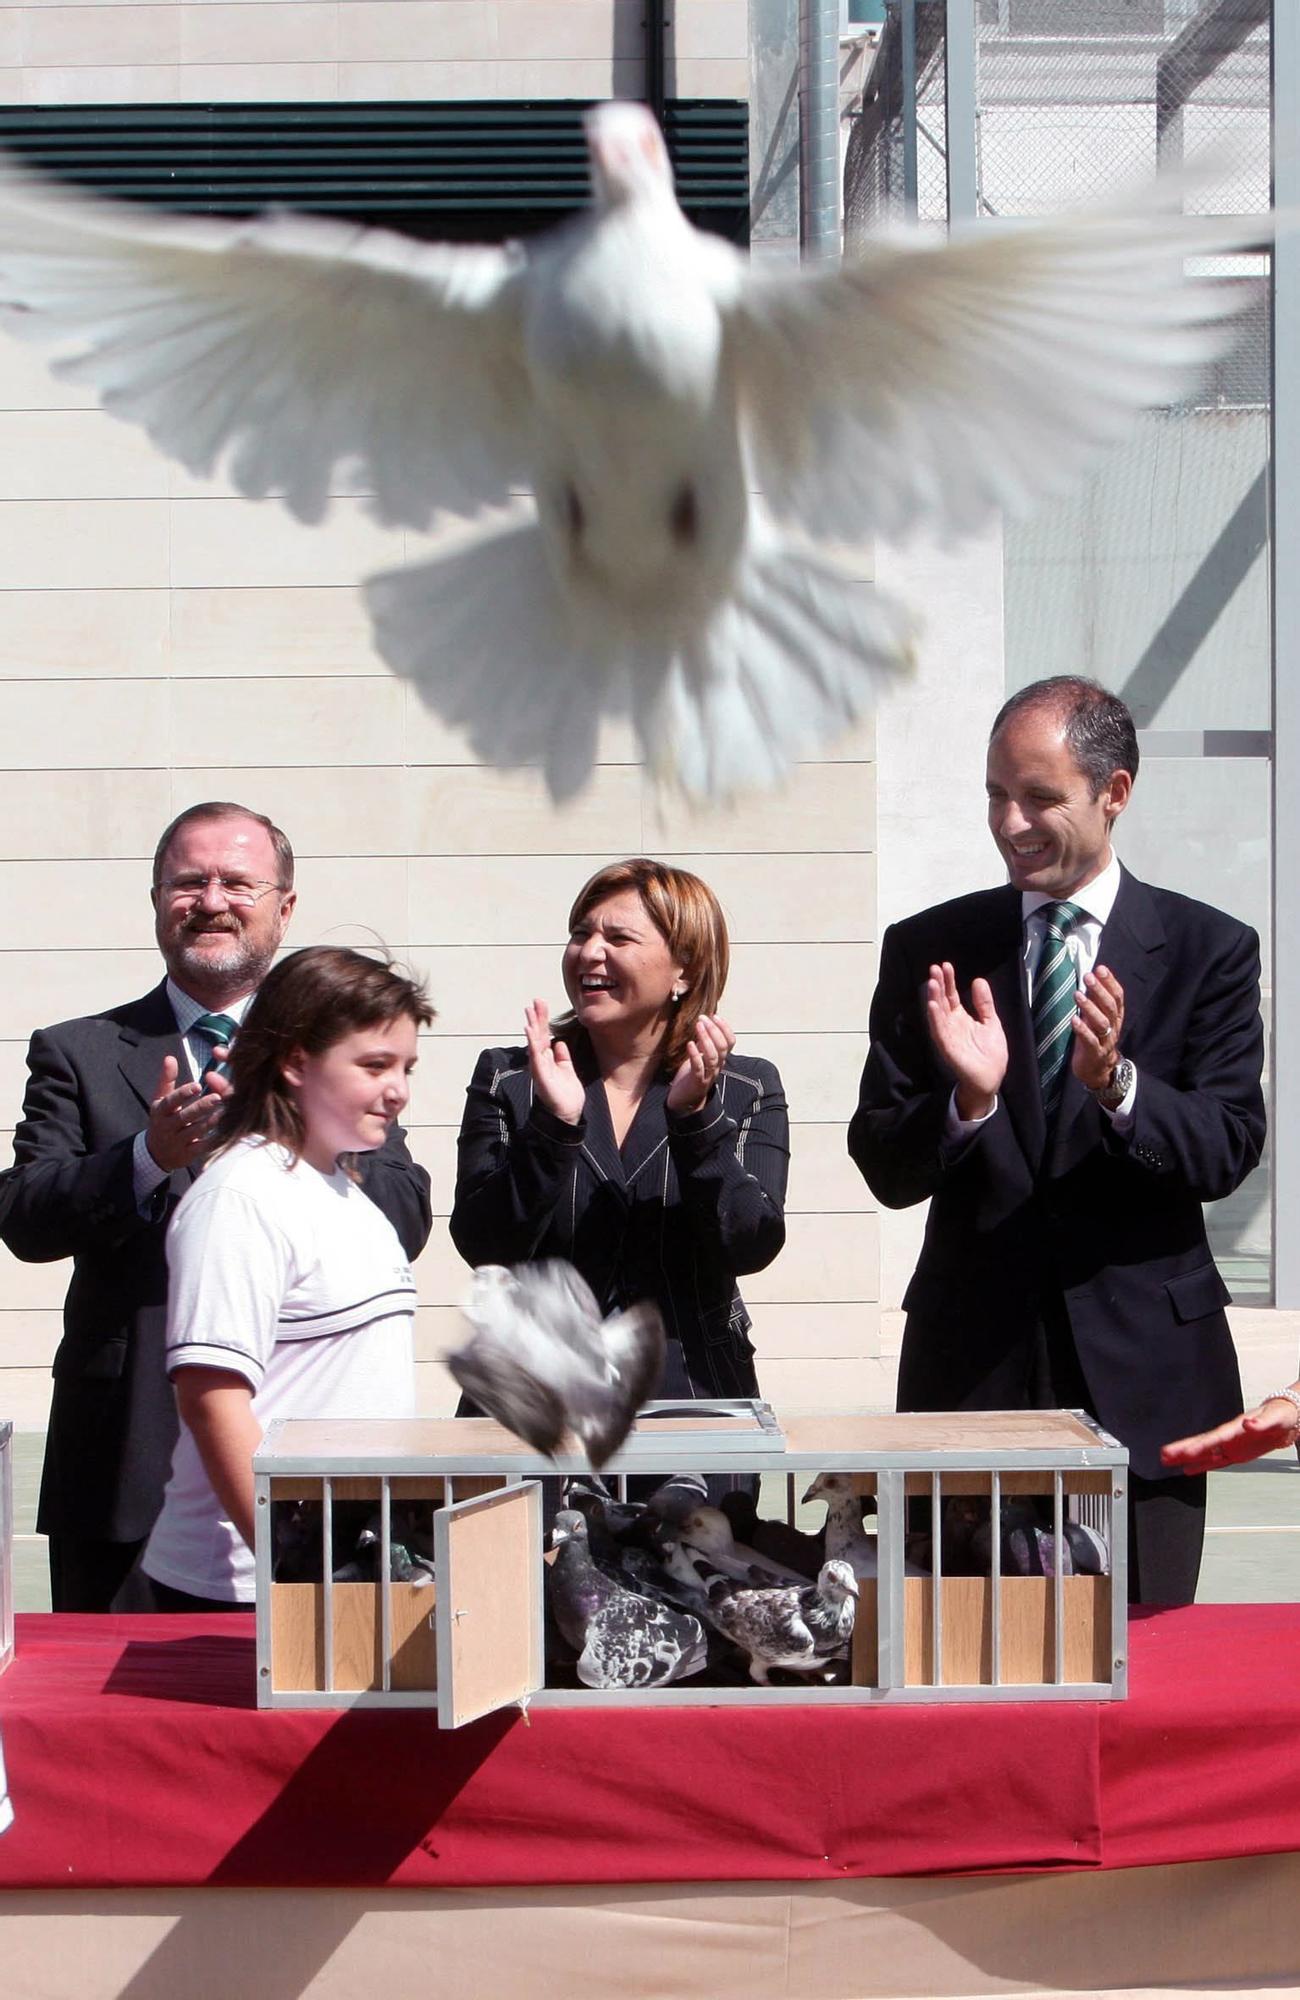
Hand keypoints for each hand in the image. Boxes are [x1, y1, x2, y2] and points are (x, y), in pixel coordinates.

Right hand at [145, 1054, 230, 1172]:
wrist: (156, 1153)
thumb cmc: (163, 1120)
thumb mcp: (160, 1100)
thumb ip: (167, 1080)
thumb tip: (170, 1057)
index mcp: (160, 1111)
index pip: (170, 1102)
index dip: (183, 1094)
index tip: (198, 1085)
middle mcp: (166, 1127)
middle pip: (184, 1117)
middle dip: (201, 1107)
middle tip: (218, 1097)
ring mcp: (176, 1142)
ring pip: (195, 1132)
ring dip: (210, 1122)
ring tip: (225, 1112)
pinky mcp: (187, 1155)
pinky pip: (201, 1148)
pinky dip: (212, 1140)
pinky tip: (225, 1132)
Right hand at [524, 1000, 584, 1124]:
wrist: (568, 1114)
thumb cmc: (566, 1095)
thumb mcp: (567, 1070)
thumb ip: (562, 1057)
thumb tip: (559, 1043)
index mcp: (548, 1059)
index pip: (544, 1035)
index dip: (542, 1020)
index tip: (541, 1005)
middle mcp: (541, 1061)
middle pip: (538, 1036)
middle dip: (536, 1018)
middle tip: (535, 1001)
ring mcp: (540, 1067)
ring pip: (534, 1043)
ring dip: (532, 1026)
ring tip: (529, 1011)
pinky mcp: (541, 1075)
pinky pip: (536, 1056)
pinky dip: (532, 1043)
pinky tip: (530, 1031)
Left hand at [666, 1013, 734, 1114]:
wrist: (684, 1101)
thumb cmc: (691, 1076)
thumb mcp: (699, 1056)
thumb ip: (704, 1044)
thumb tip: (704, 1024)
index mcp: (720, 1059)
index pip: (730, 1042)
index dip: (725, 1028)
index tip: (715, 1016)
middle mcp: (717, 1067)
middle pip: (722, 1047)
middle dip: (714, 1030)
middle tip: (703, 1018)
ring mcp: (708, 1075)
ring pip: (713, 1056)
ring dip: (706, 1039)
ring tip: (698, 1026)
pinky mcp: (697, 1082)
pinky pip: (699, 1068)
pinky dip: (695, 1055)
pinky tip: (690, 1044)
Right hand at [925, 963, 1006, 1118]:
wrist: (991, 1078)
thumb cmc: (991, 1053)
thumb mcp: (991, 1022)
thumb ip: (984, 1003)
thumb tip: (978, 980)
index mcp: (961, 1018)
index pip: (951, 996)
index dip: (948, 981)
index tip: (945, 965)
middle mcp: (951, 1024)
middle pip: (942, 1001)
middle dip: (938, 985)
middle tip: (934, 968)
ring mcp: (947, 1035)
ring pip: (937, 1014)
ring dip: (933, 998)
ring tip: (932, 982)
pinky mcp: (947, 1047)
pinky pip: (939, 1031)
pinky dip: (935, 1018)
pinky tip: (932, 1005)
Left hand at [1071, 964, 1124, 1091]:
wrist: (1098, 1069)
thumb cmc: (1095, 1038)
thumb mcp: (1098, 1018)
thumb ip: (1096, 1000)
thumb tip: (1092, 977)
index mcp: (1116, 1017)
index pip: (1118, 997)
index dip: (1110, 982)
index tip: (1100, 968)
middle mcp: (1114, 1027)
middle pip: (1110, 1007)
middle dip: (1099, 990)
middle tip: (1088, 977)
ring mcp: (1105, 1041)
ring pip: (1102, 1023)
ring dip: (1090, 1008)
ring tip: (1078, 995)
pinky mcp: (1095, 1053)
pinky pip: (1091, 1041)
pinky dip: (1083, 1030)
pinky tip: (1074, 1020)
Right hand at [1161, 1394, 1299, 1474]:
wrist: (1286, 1420)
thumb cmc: (1279, 1416)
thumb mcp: (1273, 1419)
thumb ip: (1260, 1423)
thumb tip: (1248, 1424)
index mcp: (1235, 1428)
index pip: (1214, 1438)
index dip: (1199, 1445)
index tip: (1186, 1451)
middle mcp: (1229, 1437)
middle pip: (1202, 1444)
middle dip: (1183, 1449)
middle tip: (1164, 1455)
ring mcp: (1230, 1445)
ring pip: (1204, 1453)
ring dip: (1186, 1457)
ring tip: (1167, 1461)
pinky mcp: (1235, 1454)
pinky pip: (1215, 1461)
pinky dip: (1201, 1465)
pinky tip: (1188, 1468)